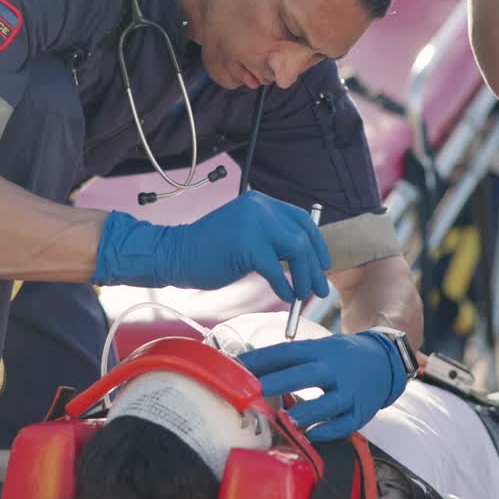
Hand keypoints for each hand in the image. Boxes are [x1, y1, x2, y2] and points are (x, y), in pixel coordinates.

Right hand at [91, 191, 330, 302]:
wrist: (175, 253)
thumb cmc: (209, 250)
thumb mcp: (245, 234)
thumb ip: (272, 238)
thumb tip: (306, 261)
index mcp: (261, 202)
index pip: (302, 219)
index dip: (317, 243)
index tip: (323, 264)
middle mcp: (260, 207)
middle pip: (303, 236)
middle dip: (315, 265)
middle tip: (320, 287)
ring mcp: (254, 224)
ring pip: (296, 250)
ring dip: (304, 276)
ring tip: (303, 295)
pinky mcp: (247, 245)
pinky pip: (277, 270)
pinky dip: (284, 286)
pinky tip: (284, 296)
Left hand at [238, 331, 408, 440]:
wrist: (387, 361)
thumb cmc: (341, 357)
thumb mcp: (320, 348)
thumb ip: (292, 359)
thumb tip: (250, 367)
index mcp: (321, 351)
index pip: (288, 353)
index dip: (262, 359)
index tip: (236, 366)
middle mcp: (335, 370)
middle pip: (305, 375)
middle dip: (278, 382)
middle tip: (253, 391)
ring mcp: (350, 392)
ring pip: (328, 403)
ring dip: (307, 412)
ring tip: (286, 419)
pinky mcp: (362, 412)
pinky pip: (346, 424)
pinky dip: (330, 431)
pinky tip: (312, 436)